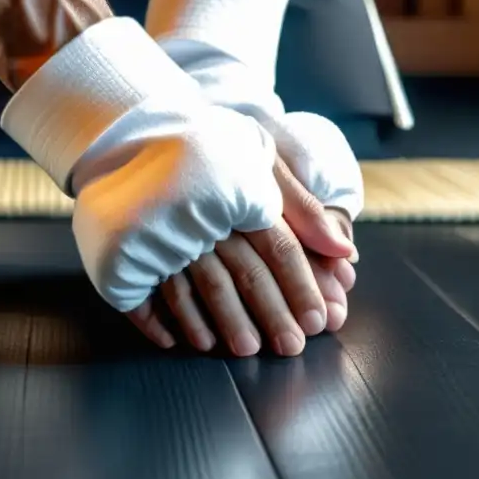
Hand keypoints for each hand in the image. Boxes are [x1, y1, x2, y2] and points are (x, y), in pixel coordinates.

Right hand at [126, 158, 357, 356]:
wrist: (143, 129)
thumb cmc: (216, 151)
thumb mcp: (265, 163)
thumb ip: (306, 208)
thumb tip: (345, 250)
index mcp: (244, 192)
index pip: (281, 246)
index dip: (304, 285)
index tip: (320, 320)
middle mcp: (208, 212)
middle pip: (246, 271)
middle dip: (272, 313)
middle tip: (291, 346)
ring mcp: (167, 228)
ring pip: (200, 283)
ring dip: (224, 321)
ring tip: (244, 349)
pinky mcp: (133, 242)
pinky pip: (144, 286)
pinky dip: (160, 317)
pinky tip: (177, 341)